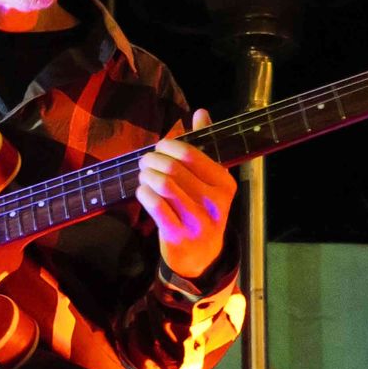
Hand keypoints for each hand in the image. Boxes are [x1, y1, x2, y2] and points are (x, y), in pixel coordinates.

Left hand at [136, 108, 236, 282]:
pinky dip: (144, 193)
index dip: (169, 145)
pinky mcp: (178, 235)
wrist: (203, 256)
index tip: (160, 146)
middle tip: (145, 160)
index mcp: (224, 184)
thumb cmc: (203, 210)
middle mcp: (214, 202)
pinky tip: (143, 190)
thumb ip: (206, 146)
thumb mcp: (211, 181)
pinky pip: (155, 206)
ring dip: (146, 175)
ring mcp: (196, 221)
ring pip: (163, 185)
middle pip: (174, 168)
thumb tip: (201, 112)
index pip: (192, 154)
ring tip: (143, 173)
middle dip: (153, 159)